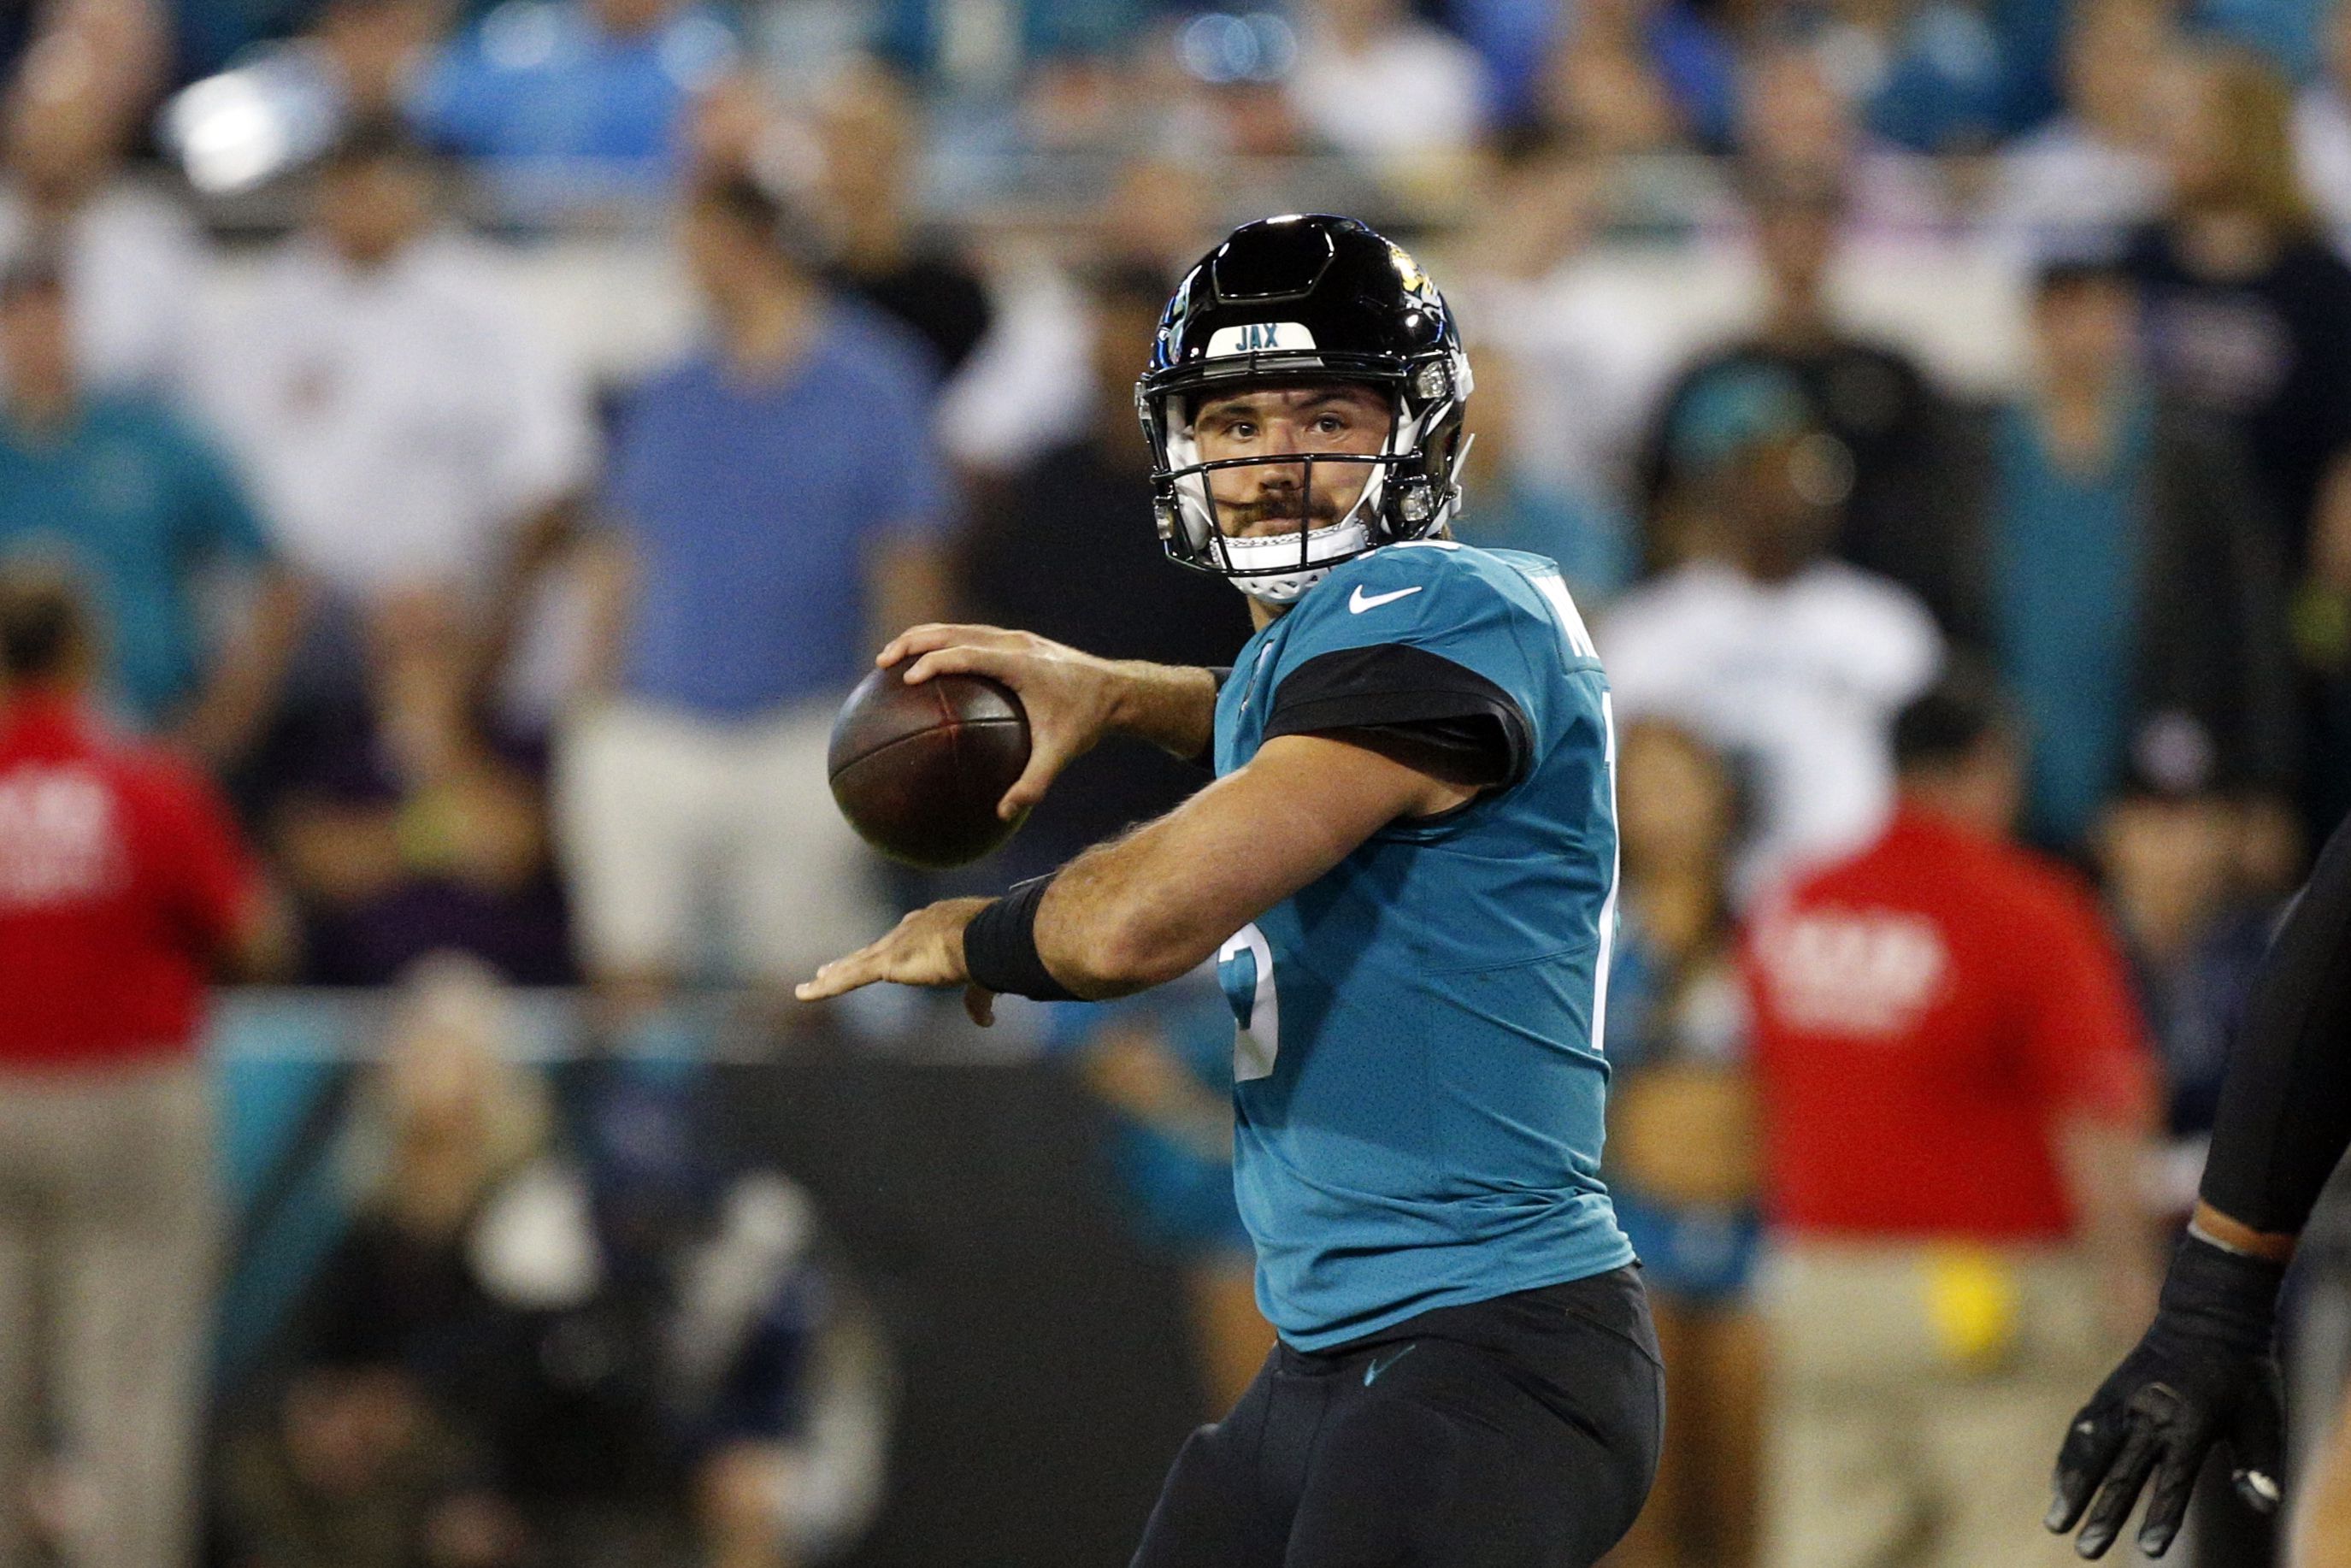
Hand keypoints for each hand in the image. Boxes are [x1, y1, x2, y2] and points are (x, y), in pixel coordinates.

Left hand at [795, 897, 999, 1023]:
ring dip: (832, 974)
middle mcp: (910, 929)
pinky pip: (849, 978)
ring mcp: (896, 944)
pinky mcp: (887, 964)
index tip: (876, 958)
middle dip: (851, 960)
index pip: (904, 940)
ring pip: (856, 963)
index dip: (888, 952)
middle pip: (874, 949)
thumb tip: (986, 1021)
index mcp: (933, 925)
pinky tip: (803, 993)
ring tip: (810, 984)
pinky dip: (825, 987)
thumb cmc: (991, 949)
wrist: (984, 937)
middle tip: (826, 967)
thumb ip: (976, 998)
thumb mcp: (982, 978)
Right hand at [878, 625, 1127, 818]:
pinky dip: (944, 645)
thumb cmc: (1088, 722)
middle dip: (914, 642)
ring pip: (959, 628)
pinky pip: (971, 636)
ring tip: (892, 658)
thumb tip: (1003, 814)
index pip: (968, 655)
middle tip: (882, 662)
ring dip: (924, 638)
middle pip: (953, 631)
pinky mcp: (1016, 641)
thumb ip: (1033, 785)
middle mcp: (1015, 643)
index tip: (907, 679)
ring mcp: (1015, 638)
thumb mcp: (1062, 755)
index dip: (935, 663)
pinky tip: (926, 668)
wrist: (1118, 691)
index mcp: (1021, 664)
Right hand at [2047, 1234, 2286, 1557]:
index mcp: (2191, 1421)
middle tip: (2086, 1550)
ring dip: (2071, 1486)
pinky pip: (2082, 1429)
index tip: (2149, 1550)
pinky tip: (2059, 1483)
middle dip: (2103, 1513)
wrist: (2206, 1314)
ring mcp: (2123, 1400)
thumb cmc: (2243, 1372)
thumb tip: (2262, 1506)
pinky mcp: (2108, 1392)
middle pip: (2122, 1471)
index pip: (2174, 1479)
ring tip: (2056, 1521)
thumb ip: (2261, 1462)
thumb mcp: (2265, 1417)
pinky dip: (2068, 1459)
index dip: (2162, 1515)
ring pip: (2090, 1448)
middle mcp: (2150, 1412)